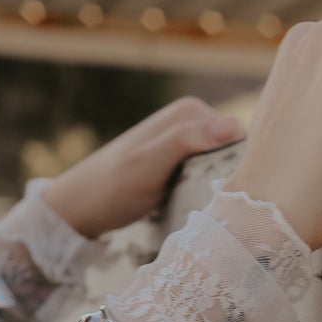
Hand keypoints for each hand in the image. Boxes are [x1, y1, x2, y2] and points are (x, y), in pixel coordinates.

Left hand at [39, 97, 243, 238]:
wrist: (79, 208)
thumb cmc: (112, 187)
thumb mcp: (150, 164)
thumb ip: (187, 141)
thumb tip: (235, 125)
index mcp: (192, 111)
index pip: (242, 138)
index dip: (243, 166)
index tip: (231, 196)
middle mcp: (193, 121)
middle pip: (235, 153)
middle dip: (231, 178)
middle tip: (217, 208)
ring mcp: (186, 143)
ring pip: (223, 167)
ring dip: (220, 188)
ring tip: (207, 211)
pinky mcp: (181, 165)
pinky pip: (209, 177)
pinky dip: (208, 193)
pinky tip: (199, 209)